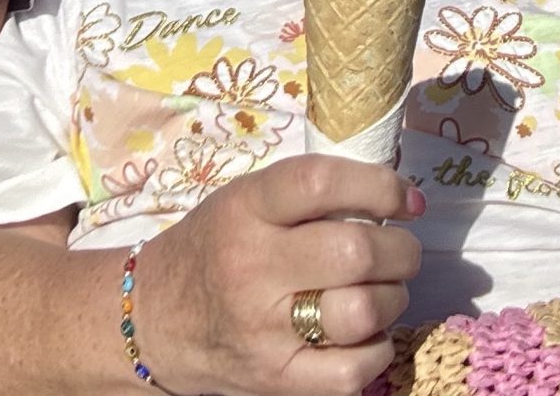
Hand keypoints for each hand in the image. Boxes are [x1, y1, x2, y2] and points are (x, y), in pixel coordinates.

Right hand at [129, 156, 421, 395]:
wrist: (155, 321)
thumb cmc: (212, 249)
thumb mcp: (241, 202)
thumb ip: (304, 196)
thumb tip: (391, 197)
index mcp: (244, 211)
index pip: (319, 183)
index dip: (378, 186)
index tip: (404, 199)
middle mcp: (252, 267)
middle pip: (356, 251)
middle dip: (400, 249)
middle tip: (400, 250)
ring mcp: (266, 330)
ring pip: (364, 311)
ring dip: (393, 298)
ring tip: (383, 290)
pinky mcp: (279, 380)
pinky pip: (355, 369)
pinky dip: (377, 348)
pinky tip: (365, 333)